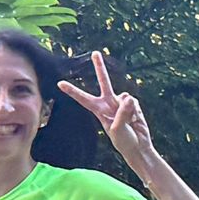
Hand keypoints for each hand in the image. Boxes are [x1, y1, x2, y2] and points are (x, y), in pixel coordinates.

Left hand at [58, 49, 154, 167]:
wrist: (139, 146)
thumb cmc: (124, 142)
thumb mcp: (118, 130)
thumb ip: (122, 113)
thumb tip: (129, 97)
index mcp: (98, 111)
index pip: (83, 99)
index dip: (72, 91)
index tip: (60, 83)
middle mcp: (108, 103)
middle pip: (104, 82)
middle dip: (100, 67)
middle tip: (95, 53)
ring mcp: (121, 103)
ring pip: (125, 96)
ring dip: (128, 109)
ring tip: (129, 123)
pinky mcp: (133, 104)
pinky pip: (134, 102)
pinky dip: (136, 111)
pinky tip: (135, 120)